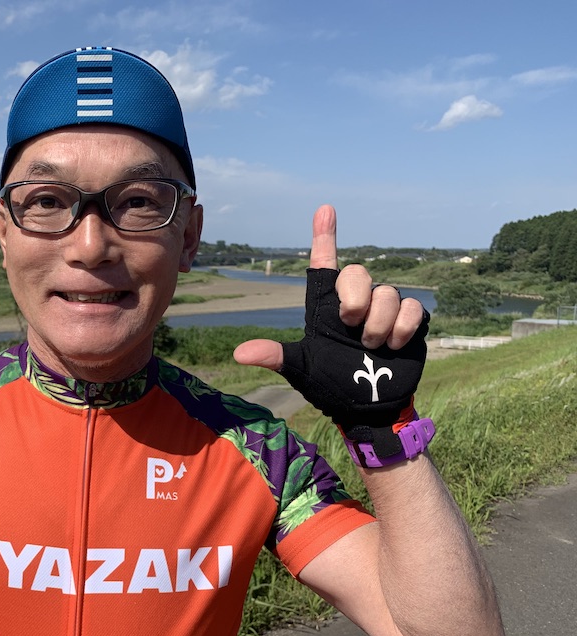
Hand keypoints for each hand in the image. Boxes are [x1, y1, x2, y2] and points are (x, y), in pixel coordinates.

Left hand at [234, 205, 428, 447]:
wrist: (368, 408)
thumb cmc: (331, 385)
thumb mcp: (301, 370)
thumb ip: (276, 357)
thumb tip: (240, 353)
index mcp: (324, 308)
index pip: (324, 265)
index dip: (325, 237)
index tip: (324, 210)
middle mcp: (354, 301)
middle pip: (358, 273)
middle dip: (356, 299)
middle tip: (352, 327)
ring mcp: (382, 309)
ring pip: (388, 293)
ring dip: (379, 324)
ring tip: (372, 347)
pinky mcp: (409, 319)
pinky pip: (413, 306)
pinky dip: (403, 328)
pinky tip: (394, 346)